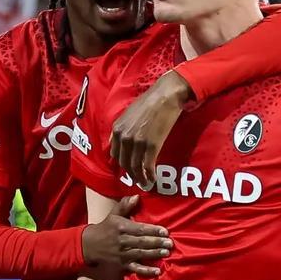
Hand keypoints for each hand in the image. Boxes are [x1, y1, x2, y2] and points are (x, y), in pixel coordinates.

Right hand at [81, 195, 170, 276]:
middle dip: (156, 242)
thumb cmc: (105, 228)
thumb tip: (137, 196)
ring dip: (154, 254)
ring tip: (166, 252)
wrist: (90, 245)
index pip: (139, 229)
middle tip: (170, 243)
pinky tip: (157, 271)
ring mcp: (122, 254)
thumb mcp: (113, 214)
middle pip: (142, 242)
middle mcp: (122, 241)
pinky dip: (146, 271)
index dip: (153, 230)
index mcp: (121, 227)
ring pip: (140, 254)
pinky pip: (136, 269)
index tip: (165, 231)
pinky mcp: (122, 265)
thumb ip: (125, 205)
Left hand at [110, 70, 192, 185]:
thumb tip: (116, 142)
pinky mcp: (151, 146)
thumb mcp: (127, 114)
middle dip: (130, 174)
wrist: (165, 96)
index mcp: (117, 129)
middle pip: (124, 163)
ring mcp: (137, 142)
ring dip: (140, 178)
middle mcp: (124, 137)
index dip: (122, 164)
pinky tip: (152, 180)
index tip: (128, 170)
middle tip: (137, 180)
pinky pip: (147, 166)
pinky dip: (149, 176)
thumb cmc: (149, 102)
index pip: (115, 154)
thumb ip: (121, 129)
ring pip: (135, 167)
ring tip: (145, 184)